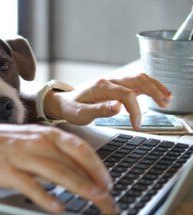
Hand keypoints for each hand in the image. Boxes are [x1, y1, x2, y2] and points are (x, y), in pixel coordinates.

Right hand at [0, 123, 116, 213]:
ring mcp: (23, 156)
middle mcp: (38, 143)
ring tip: (95, 199)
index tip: (108, 182)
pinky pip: (30, 185)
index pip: (80, 148)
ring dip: (79, 187)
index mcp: (47, 134)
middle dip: (95, 181)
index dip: (97, 166)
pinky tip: (57, 207)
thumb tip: (81, 170)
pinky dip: (45, 197)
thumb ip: (56, 154)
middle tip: (108, 199)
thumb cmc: (8, 142)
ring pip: (57, 172)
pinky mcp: (8, 170)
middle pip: (73, 163)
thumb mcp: (35, 140)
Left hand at [44, 73, 171, 129]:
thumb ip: (99, 110)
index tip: (137, 125)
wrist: (64, 102)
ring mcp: (113, 81)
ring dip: (154, 86)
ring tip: (167, 98)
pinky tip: (157, 94)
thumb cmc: (71, 108)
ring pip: (138, 78)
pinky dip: (148, 87)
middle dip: (153, 91)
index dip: (135, 110)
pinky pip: (135, 82)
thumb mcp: (81, 114)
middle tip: (165, 104)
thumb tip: (118, 107)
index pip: (126, 94)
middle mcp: (109, 80)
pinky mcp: (115, 86)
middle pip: (137, 80)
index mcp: (101, 87)